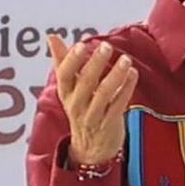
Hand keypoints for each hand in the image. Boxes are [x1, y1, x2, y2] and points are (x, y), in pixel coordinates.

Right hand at [47, 35, 138, 165]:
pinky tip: (133, 74)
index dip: (71, 60)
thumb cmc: (81, 109)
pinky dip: (126, 89)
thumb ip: (62, 61)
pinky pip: (118, 105)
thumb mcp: (69, 88)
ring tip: (125, 59)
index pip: (64, 75)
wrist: (90, 149)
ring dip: (115, 75)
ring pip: (104, 94)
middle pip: (85, 82)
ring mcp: (93, 115)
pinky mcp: (109, 124)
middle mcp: (76, 104)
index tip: (81, 45)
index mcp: (66, 93)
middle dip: (95, 64)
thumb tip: (52, 36)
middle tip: (106, 46)